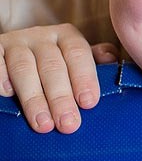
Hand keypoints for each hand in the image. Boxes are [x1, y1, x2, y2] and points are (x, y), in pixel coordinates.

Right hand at [0, 24, 114, 133]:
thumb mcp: (74, 59)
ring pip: (24, 69)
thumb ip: (93, 60)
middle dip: (61, 98)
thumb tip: (112, 59)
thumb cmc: (55, 63)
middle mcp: (41, 36)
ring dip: (34, 99)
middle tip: (69, 124)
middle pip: (52, 66)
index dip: (84, 78)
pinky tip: (7, 96)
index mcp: (66, 35)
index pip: (78, 54)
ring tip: (43, 125)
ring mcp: (15, 43)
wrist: (17, 54)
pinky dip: (1, 79)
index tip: (89, 103)